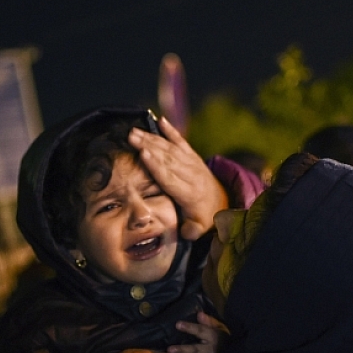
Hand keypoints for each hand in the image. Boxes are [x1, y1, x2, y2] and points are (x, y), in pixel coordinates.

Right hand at [128, 117, 227, 239]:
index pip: (170, 178)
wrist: (221, 202)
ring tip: (134, 131)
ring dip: (152, 138)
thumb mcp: (199, 228)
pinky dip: (171, 130)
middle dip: (149, 146)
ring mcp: (193, 163)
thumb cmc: (203, 216)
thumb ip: (191, 230)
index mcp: (190, 193)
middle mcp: (191, 175)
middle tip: (131, 137)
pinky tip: (161, 120)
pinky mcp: (193, 157)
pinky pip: (181, 141)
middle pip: (167, 159)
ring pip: (171, 148)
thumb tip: (185, 232)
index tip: (143, 154)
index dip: (156, 166)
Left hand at [167, 312, 228, 352]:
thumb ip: (209, 321)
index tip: (178, 324)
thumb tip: (199, 314)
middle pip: (195, 349)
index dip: (190, 328)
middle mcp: (210, 350)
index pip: (201, 331)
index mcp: (213, 337)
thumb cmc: (223, 338)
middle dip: (183, 349)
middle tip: (170, 349)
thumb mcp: (220, 327)